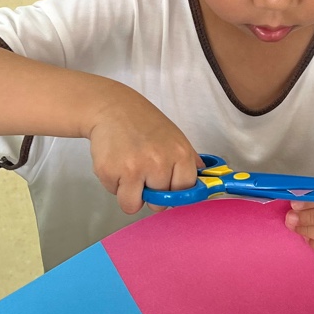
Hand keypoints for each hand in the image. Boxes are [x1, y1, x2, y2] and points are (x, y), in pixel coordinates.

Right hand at [88, 86, 199, 213]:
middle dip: (150, 193)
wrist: (112, 107)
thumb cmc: (146, 124)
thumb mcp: (175, 138)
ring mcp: (133, 168)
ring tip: (128, 171)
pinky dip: (113, 183)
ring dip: (129, 194)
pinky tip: (116, 163)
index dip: (173, 192)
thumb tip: (205, 184)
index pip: (184, 193)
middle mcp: (158, 163)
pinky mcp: (108, 171)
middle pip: (158, 204)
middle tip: (143, 171)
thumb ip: (190, 163)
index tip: (166, 185)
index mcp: (180, 155)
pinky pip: (113, 194)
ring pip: (132, 205)